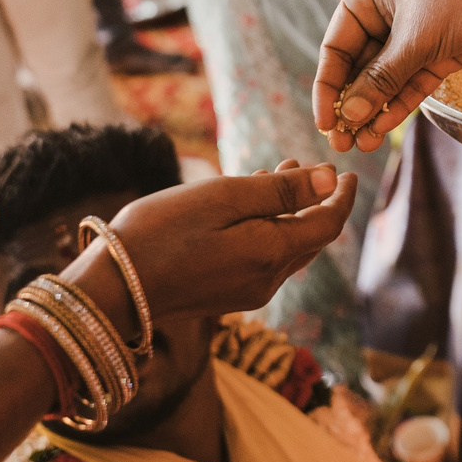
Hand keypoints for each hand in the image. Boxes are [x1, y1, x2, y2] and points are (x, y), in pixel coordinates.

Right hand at [62, 162, 358, 323]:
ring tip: (276, 174)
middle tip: (306, 166)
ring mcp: (245, 293)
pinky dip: (265, 230)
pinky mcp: (225, 295)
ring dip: (287, 213)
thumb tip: (331, 179)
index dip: (342, 196)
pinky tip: (245, 208)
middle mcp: (267, 281)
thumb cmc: (163, 232)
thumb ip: (282, 191)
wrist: (112, 287)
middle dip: (315, 202)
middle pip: (309, 239)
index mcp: (272, 255)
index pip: (327, 225)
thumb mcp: (224, 198)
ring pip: (284, 249)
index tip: (349, 171)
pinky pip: (261, 259)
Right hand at [312, 0, 461, 151]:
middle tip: (341, 143)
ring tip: (362, 144)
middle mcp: (385, 11)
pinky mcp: (438, 51)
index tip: (323, 123)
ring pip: (385, 79)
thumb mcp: (416, 37)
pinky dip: (398, 104)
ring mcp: (413, 33)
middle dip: (352, 104)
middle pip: (359, 66)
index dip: (328, 86)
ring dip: (374, 110)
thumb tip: (347, 115)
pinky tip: (383, 127)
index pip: (336, 46)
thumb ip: (382, 78)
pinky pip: (410, 82)